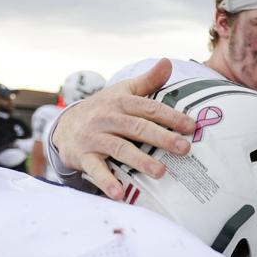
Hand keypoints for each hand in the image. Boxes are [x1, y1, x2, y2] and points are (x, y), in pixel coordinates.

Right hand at [49, 59, 196, 199]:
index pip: (148, 108)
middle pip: (136, 127)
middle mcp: (107, 118)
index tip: (191, 126)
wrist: (65, 125)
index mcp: (120, 102)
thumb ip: (147, 81)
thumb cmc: (104, 109)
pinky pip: (96, 170)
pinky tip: (120, 194)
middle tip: (184, 149)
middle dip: (161, 138)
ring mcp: (94, 138)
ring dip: (140, 161)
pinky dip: (107, 182)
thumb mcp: (123, 92)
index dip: (170, 116)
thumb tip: (168, 62)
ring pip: (119, 148)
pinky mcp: (83, 156)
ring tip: (160, 172)